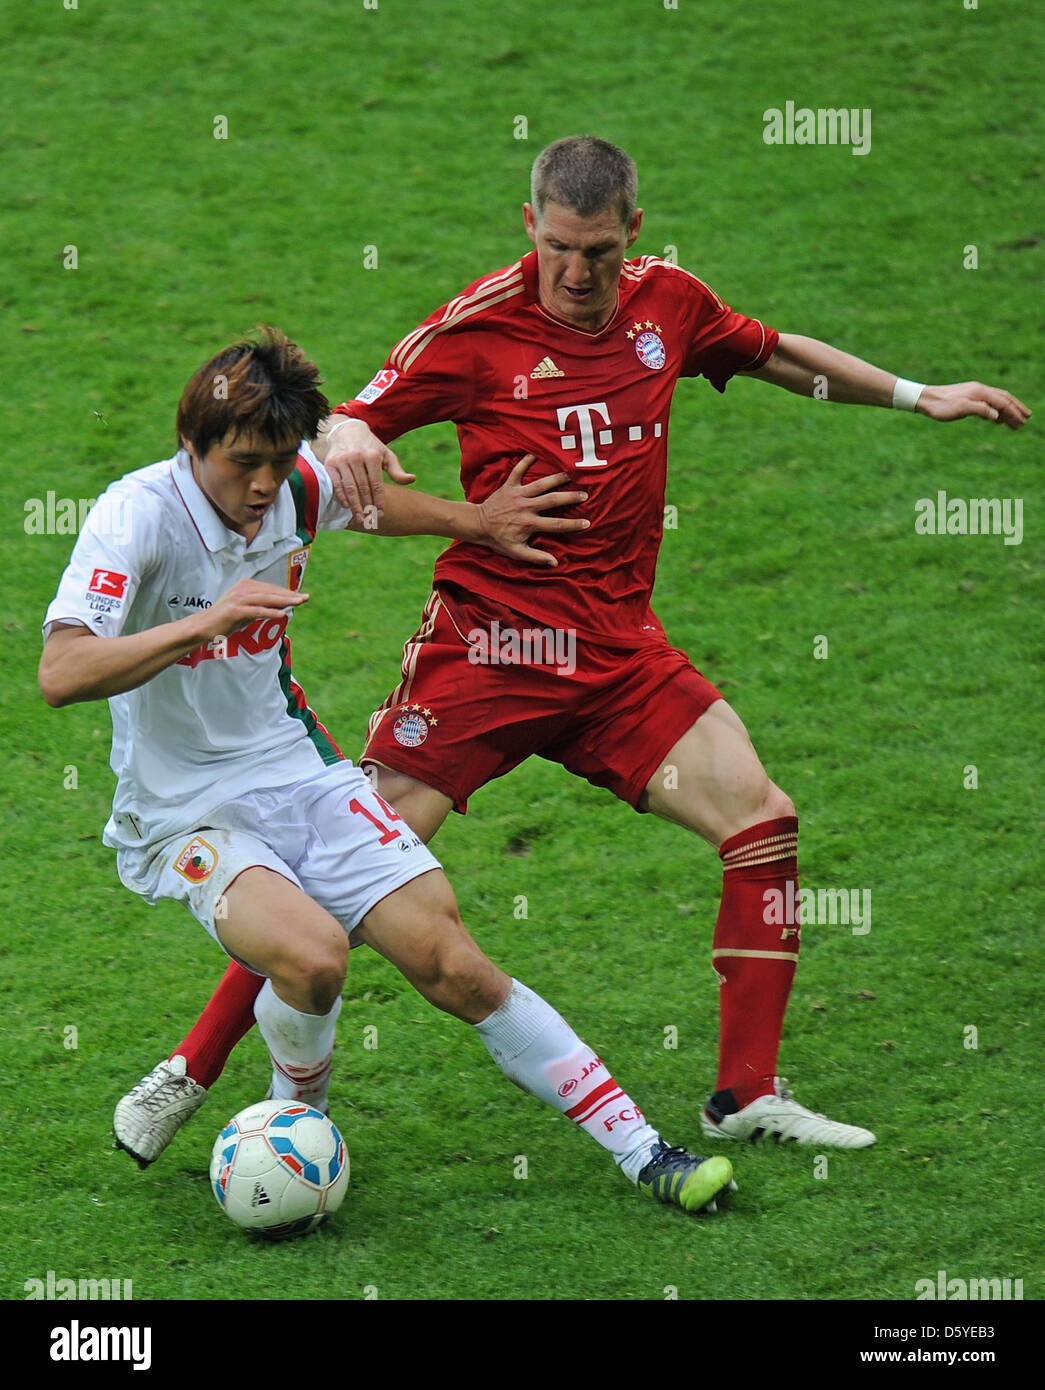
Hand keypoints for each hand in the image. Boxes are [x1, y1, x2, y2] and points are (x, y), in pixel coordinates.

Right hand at [200, 579, 308, 638]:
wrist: (205, 626)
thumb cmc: (226, 619)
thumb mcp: (247, 609)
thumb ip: (262, 606)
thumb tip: (281, 607)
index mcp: (246, 585)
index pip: (271, 589)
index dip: (287, 593)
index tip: (301, 596)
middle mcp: (243, 589)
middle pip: (271, 592)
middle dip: (289, 595)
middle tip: (305, 598)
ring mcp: (238, 599)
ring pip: (266, 599)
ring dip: (284, 601)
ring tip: (298, 603)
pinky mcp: (235, 611)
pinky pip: (256, 611)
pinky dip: (269, 612)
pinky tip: (282, 614)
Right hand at [322, 417, 416, 519]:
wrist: (347, 431)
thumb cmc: (370, 447)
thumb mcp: (386, 455)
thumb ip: (396, 470)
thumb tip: (412, 479)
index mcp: (372, 456)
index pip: (377, 484)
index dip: (379, 500)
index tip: (381, 513)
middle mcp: (357, 457)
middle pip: (363, 488)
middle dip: (367, 506)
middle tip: (370, 520)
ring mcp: (342, 460)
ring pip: (349, 488)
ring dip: (354, 505)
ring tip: (359, 518)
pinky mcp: (330, 463)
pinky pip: (336, 484)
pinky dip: (341, 496)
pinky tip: (346, 506)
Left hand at [475, 456, 589, 566]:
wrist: (478, 525)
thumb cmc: (499, 539)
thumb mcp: (516, 552)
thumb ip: (536, 557)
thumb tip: (555, 563)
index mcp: (529, 524)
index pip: (556, 525)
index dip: (572, 524)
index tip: (587, 523)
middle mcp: (525, 507)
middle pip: (552, 500)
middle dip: (569, 497)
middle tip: (585, 494)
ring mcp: (517, 494)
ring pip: (540, 484)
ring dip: (555, 478)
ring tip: (570, 473)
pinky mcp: (509, 485)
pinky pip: (518, 470)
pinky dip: (525, 461)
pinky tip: (535, 452)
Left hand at [917, 383, 1030, 428]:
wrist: (924, 399)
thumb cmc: (940, 406)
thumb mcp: (961, 409)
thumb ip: (980, 410)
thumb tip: (997, 414)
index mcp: (980, 392)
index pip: (1003, 402)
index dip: (1014, 412)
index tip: (1023, 421)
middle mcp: (979, 390)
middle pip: (1003, 399)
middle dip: (1015, 409)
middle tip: (1027, 419)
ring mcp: (973, 393)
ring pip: (995, 402)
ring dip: (1006, 411)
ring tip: (1014, 422)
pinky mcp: (967, 398)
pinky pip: (986, 404)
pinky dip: (994, 411)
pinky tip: (995, 419)